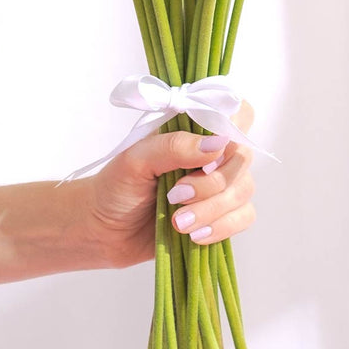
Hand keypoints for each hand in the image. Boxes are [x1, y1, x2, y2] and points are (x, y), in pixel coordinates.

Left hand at [75, 102, 254, 267]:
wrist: (103, 231)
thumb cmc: (115, 187)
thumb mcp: (136, 160)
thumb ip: (174, 147)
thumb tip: (217, 144)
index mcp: (192, 130)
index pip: (236, 112)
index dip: (235, 128)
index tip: (211, 152)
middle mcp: (211, 154)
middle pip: (242, 158)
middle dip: (212, 184)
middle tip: (175, 195)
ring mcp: (218, 185)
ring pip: (244, 190)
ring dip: (213, 210)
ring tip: (179, 223)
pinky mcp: (220, 215)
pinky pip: (244, 217)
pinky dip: (223, 227)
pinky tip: (195, 236)